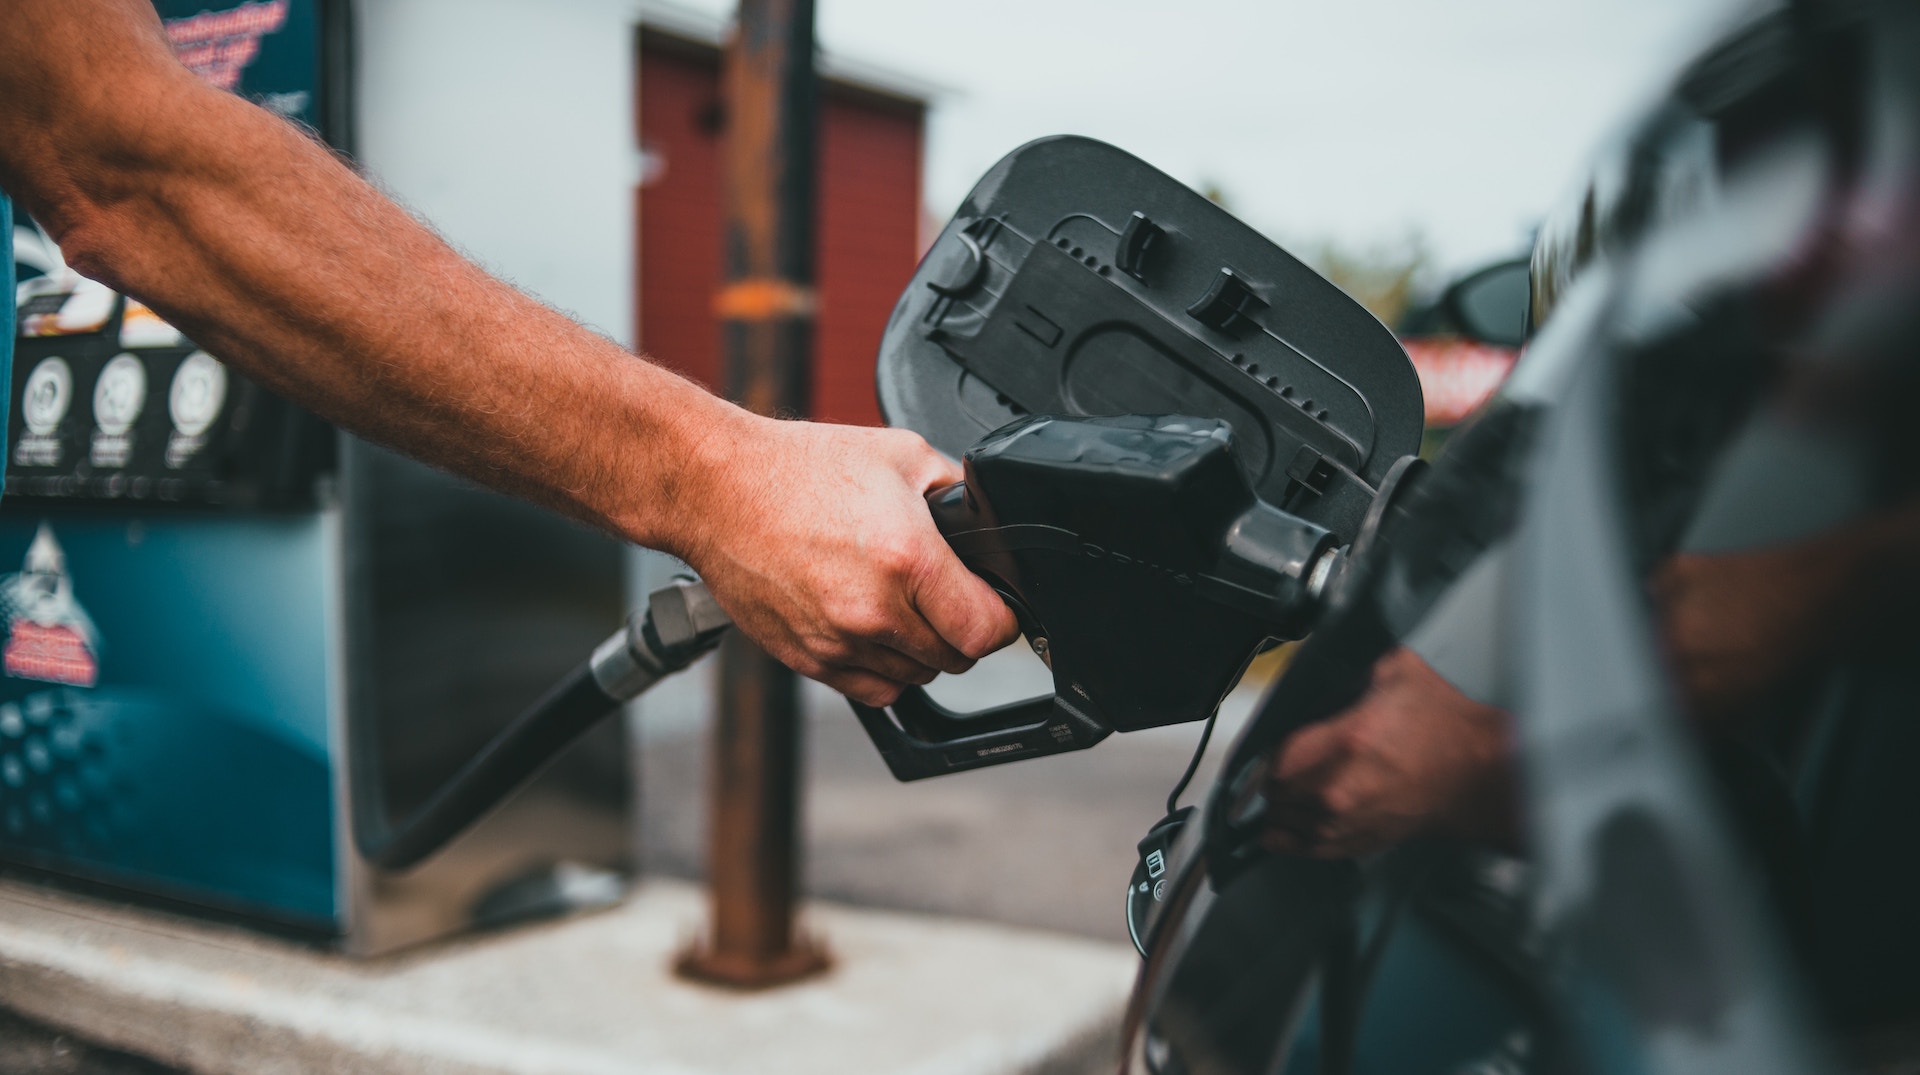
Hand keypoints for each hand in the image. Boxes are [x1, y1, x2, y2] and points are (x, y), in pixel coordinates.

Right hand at [668, 413, 1018, 705]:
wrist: (717, 488)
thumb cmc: (800, 468)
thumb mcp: (901, 454)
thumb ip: (956, 493)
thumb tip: (986, 522)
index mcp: (908, 559)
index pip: (987, 630)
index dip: (1002, 618)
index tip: (994, 605)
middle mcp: (874, 610)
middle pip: (956, 659)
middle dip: (961, 631)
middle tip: (945, 597)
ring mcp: (837, 641)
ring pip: (915, 679)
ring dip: (921, 652)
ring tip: (902, 607)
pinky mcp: (808, 659)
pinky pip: (871, 690)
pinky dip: (883, 669)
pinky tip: (873, 629)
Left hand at [1264, 647, 1514, 857]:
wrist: (1477, 776)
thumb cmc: (1445, 729)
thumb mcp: (1398, 672)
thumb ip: (1355, 666)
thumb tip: (1328, 663)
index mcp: (1346, 739)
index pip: (1276, 755)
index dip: (1271, 751)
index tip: (1275, 747)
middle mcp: (1338, 787)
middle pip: (1274, 792)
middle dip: (1274, 778)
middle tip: (1279, 768)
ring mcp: (1346, 821)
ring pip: (1284, 823)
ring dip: (1280, 809)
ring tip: (1282, 797)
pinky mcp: (1358, 843)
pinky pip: (1305, 849)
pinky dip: (1289, 840)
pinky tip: (1278, 833)